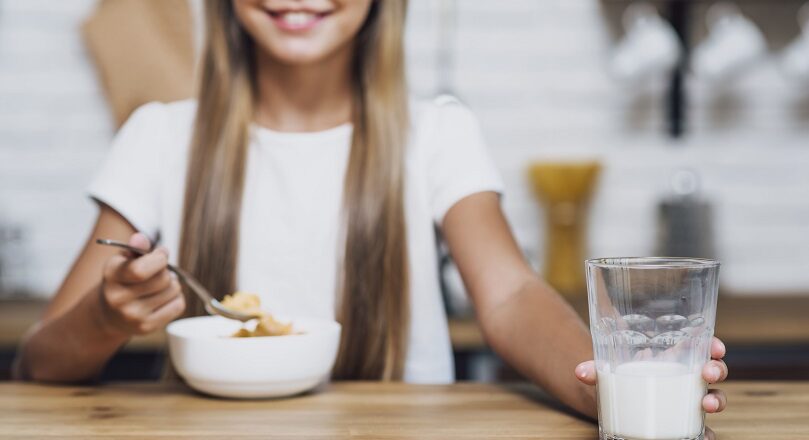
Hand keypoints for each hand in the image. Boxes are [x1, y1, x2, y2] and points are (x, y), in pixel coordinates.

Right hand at [98, 233, 184, 335]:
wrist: (110, 314)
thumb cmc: (123, 280)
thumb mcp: (124, 260)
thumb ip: (135, 248)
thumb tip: (140, 238)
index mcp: (111, 276)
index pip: (141, 270)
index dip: (159, 259)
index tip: (161, 254)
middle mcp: (118, 298)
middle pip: (163, 279)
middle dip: (166, 272)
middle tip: (158, 273)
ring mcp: (133, 316)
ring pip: (174, 291)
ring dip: (172, 285)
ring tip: (159, 287)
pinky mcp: (147, 327)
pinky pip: (178, 306)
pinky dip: (176, 299)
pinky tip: (163, 299)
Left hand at [574, 337, 727, 437]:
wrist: (617, 402)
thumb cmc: (621, 378)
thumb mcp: (610, 371)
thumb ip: (596, 370)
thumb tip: (579, 372)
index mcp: (674, 358)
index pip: (701, 346)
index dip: (713, 345)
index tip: (715, 346)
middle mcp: (687, 377)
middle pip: (713, 370)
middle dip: (717, 369)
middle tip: (708, 372)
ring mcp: (688, 400)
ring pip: (714, 397)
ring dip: (715, 400)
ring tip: (705, 403)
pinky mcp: (685, 422)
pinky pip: (703, 428)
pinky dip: (707, 433)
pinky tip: (704, 437)